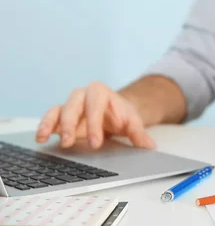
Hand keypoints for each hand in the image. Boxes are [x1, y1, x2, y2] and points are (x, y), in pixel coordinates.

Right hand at [35, 82, 155, 148]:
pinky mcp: (61, 116)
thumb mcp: (133, 121)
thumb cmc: (122, 114)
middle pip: (73, 106)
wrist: (115, 111)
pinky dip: (45, 127)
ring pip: (58, 110)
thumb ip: (139, 133)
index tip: (95, 143)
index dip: (94, 124)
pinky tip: (41, 138)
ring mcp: (70, 105)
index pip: (96, 106)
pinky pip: (50, 118)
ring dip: (51, 124)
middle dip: (71, 125)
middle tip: (70, 143)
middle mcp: (82, 95)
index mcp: (101, 92)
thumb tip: (149, 145)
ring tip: (45, 138)